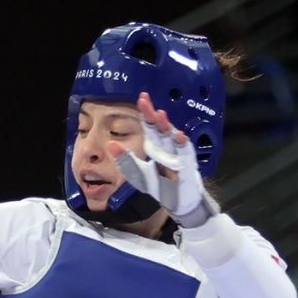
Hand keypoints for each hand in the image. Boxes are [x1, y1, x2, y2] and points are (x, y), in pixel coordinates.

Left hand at [108, 91, 218, 227]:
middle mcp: (166, 146)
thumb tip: (110, 144)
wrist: (178, 201)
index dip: (146, 112)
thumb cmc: (159, 185)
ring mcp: (177, 154)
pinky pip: (185, 152)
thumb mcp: (138, 173)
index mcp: (155, 146)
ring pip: (172, 136)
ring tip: (159, 115)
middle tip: (144, 101)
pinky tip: (177, 136)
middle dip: (152, 114)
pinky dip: (181, 144)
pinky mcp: (187, 164)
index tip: (141, 97)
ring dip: (166, 125)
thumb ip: (125, 160)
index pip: (150, 126)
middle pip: (160, 127)